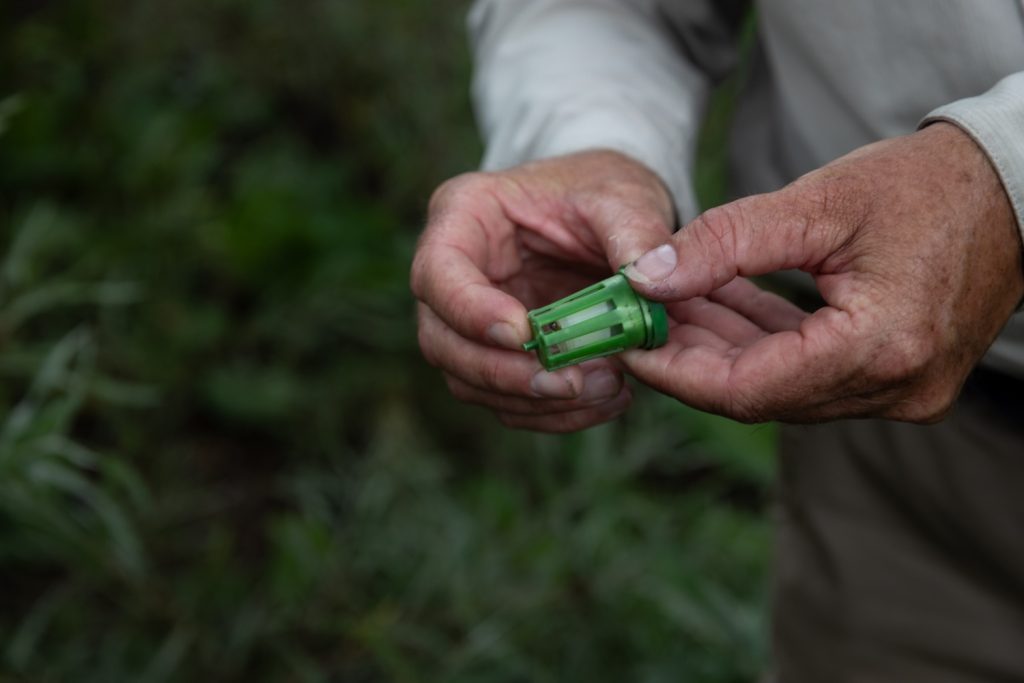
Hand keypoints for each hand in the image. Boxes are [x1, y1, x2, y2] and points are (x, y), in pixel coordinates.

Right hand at [411, 150, 674, 431]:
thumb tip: (650, 280)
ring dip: (531, 401)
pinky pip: (507, 401)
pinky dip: (553, 413)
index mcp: (463, 216)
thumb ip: (635, 232)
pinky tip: (604, 401)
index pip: (437, 271)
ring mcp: (469, 322)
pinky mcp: (498, 358)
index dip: (469, 310)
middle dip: (501, 372)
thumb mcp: (623, 196)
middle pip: (441, 339)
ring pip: (468, 381)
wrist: (609, 217)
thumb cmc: (601, 192)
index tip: (522, 335)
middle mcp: (452, 275)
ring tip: (606, 389)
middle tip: (568, 383)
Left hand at [620, 122, 1023, 422]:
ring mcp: (902, 391)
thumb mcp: (817, 202)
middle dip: (691, 357)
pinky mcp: (899, 379)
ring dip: (722, 348)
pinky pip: (809, 374)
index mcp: (881, 346)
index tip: (628, 344)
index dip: (676, 372)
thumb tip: (646, 278)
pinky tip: (721, 306)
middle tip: (639, 320)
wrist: (1014, 191)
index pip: (747, 389)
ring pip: (780, 386)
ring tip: (671, 304)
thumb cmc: (927, 186)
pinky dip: (762, 343)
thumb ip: (724, 243)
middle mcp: (896, 387)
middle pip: (759, 393)